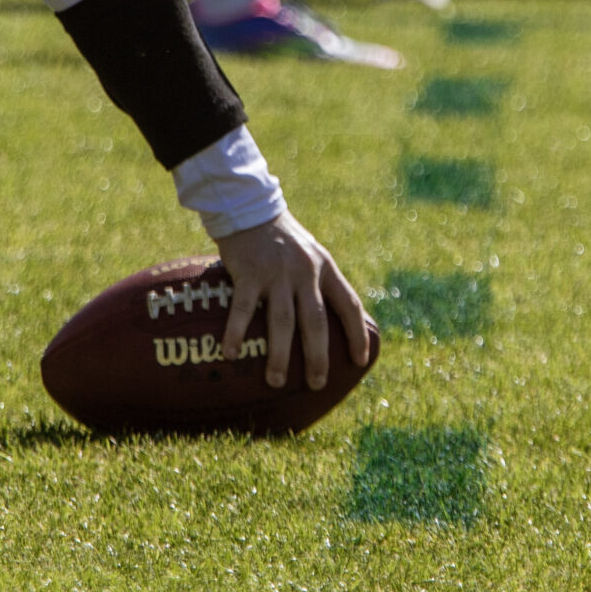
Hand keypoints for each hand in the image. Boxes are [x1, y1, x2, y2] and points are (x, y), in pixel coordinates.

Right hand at [217, 210, 370, 389]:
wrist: (251, 208)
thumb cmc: (283, 238)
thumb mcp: (311, 254)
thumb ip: (320, 282)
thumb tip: (332, 324)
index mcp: (325, 268)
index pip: (349, 305)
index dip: (356, 334)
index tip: (359, 361)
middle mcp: (305, 272)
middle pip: (316, 321)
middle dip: (318, 356)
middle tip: (317, 383)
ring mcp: (277, 273)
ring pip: (283, 321)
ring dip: (280, 355)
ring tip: (276, 381)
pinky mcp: (249, 272)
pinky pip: (243, 308)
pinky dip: (237, 332)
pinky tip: (231, 353)